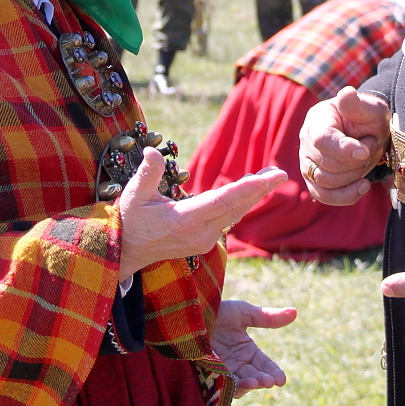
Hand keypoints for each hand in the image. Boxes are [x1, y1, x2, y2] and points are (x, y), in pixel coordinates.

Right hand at [118, 148, 283, 275]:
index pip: (222, 202)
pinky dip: (240, 203)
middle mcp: (198, 233)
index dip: (247, 188)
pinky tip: (251, 189)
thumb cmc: (127, 221)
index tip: (268, 178)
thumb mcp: (132, 195)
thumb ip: (147, 174)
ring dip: (253, 195)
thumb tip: (152, 152)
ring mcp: (203, 240)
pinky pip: (228, 219)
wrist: (124, 253)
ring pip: (234, 214)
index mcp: (183, 221)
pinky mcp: (203, 241)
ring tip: (271, 175)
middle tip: (280, 173)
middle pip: (236, 208)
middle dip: (259, 190)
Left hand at [211, 299, 297, 397]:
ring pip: (240, 384)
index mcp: (246, 351)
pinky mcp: (208, 373)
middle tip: (270, 381)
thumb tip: (295, 312)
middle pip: (255, 377)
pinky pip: (222, 385)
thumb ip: (267, 317)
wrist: (188, 311)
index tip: (280, 379)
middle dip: (264, 380)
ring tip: (256, 382)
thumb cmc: (215, 310)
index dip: (273, 373)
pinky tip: (239, 383)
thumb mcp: (243, 312)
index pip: (265, 365)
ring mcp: (222, 370)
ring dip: (249, 384)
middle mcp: (236, 363)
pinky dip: (232, 386)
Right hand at [298, 86, 390, 205]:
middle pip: (327, 164)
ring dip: (354, 176)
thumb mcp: (370, 107)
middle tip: (370, 145)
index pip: (322, 139)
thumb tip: (346, 93)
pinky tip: (363, 186)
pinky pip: (324, 196)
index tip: (364, 151)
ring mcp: (307, 162)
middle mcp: (306, 141)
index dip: (343, 149)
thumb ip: (357, 104)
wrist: (369, 133)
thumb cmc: (369, 118)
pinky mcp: (313, 180)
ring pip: (326, 182)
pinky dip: (346, 195)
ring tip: (365, 158)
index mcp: (317, 119)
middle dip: (357, 161)